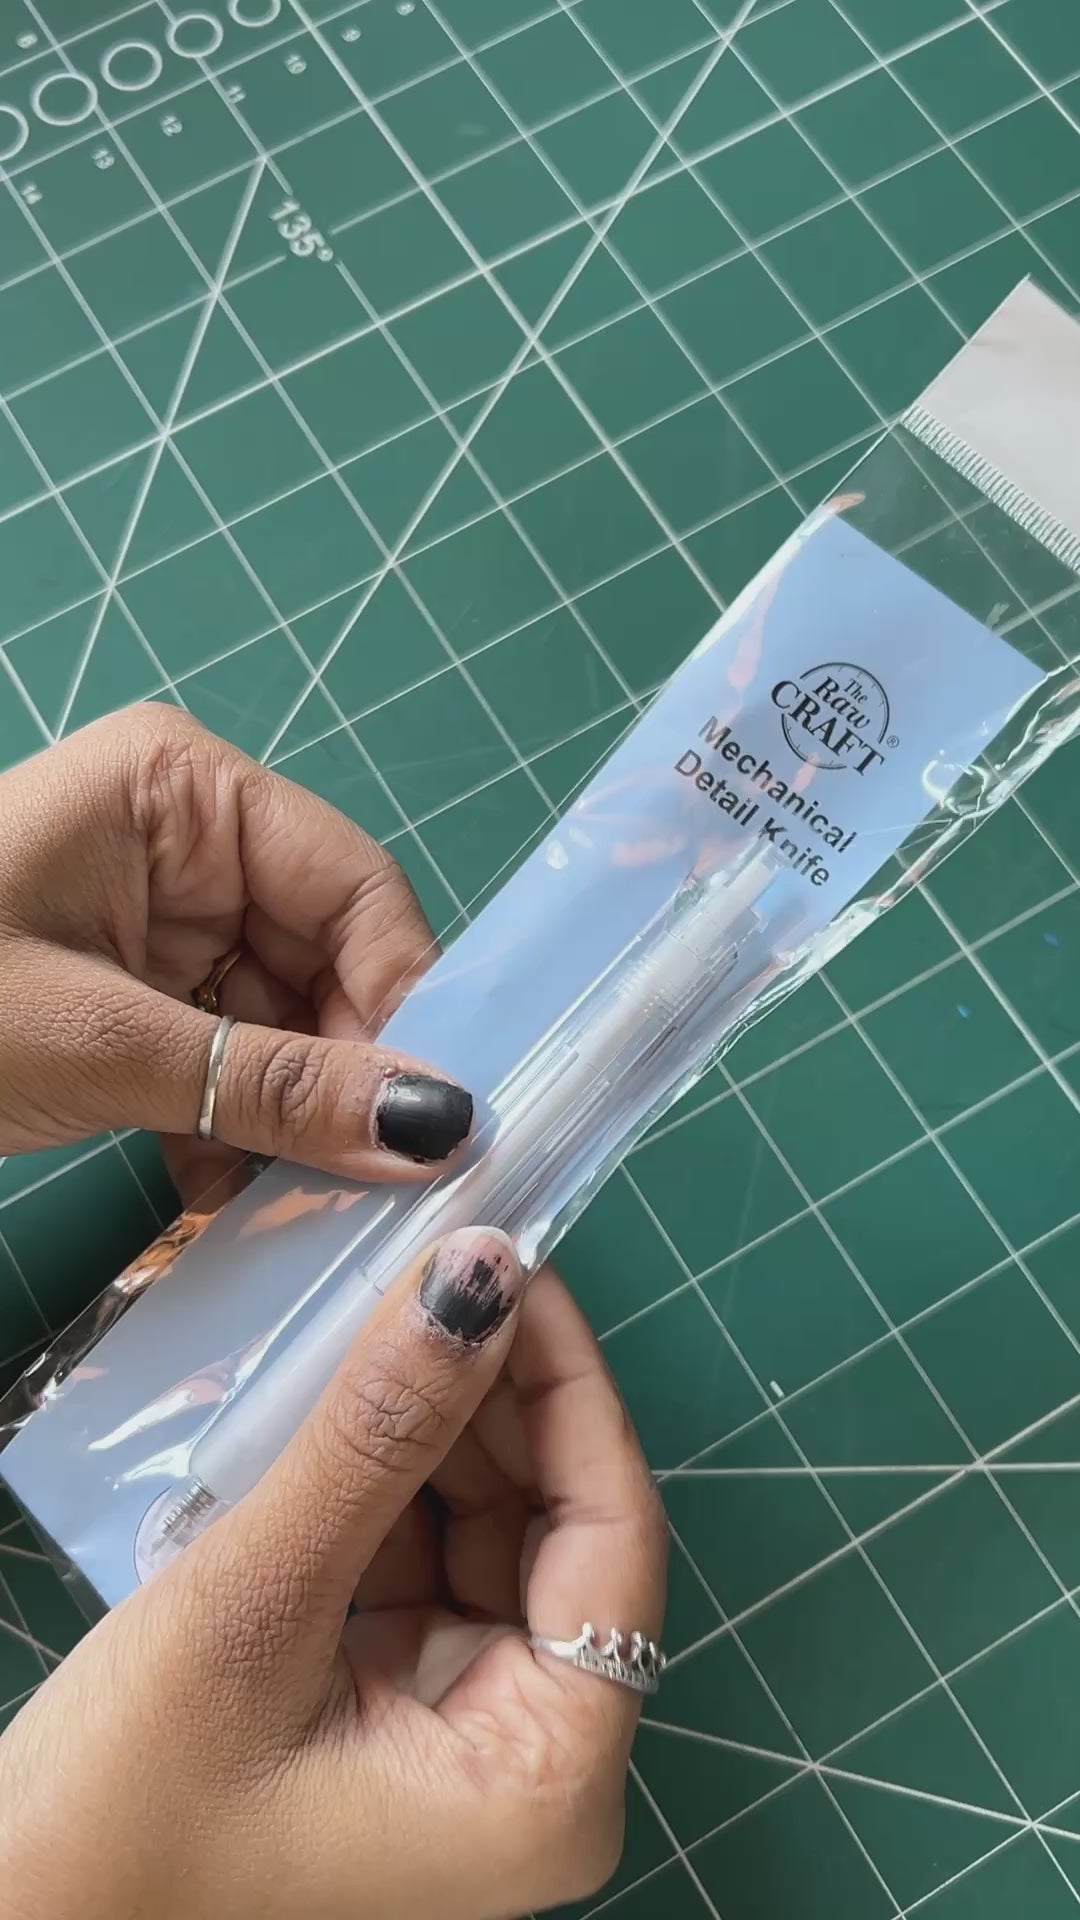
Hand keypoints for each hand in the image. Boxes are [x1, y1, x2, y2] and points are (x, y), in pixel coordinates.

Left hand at [0, 704, 473, 1195]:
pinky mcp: (128, 993)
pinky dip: (230, 1130)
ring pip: (281, 1025)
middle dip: (343, 1078)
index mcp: (184, 792)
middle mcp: (186, 842)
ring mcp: (156, 919)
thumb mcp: (100, 1041)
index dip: (404, 1001)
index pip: (354, 887)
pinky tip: (218, 1195)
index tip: (439, 1119)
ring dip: (287, 1121)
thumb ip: (272, 1083)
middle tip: (369, 1191)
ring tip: (289, 1209)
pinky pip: (224, 1059)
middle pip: (327, 963)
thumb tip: (438, 1127)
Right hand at [0, 1231, 667, 1919]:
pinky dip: (391, 1481)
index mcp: (548, 1781)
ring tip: (394, 1312)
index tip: (516, 1259)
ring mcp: (464, 1743)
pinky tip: (354, 1401)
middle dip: (497, 1395)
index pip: (613, 1535)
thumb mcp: (260, 1605)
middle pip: (556, 1528)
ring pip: (489, 1536)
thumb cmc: (122, 1818)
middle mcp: (533, 1768)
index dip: (570, 1384)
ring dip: (441, 1427)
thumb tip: (477, 1272)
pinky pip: (423, 1566)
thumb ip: (376, 1434)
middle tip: (444, 1263)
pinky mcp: (394, 1718)